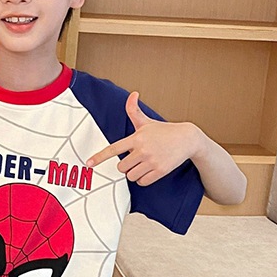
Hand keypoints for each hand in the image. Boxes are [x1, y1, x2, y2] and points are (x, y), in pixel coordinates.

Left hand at [86, 91, 200, 185]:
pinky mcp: (160, 171)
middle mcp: (143, 150)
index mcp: (137, 138)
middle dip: (125, 166)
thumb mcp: (147, 121)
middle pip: (121, 167)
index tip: (89, 163)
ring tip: (143, 164)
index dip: (100, 157)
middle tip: (135, 159)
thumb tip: (132, 94)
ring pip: (131, 176)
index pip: (114, 148)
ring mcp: (152, 161)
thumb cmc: (164, 131)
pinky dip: (142, 179)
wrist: (187, 139)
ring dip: (134, 173)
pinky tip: (148, 171)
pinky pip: (142, 182)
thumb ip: (134, 110)